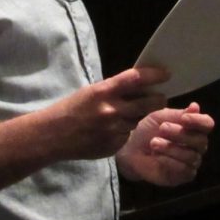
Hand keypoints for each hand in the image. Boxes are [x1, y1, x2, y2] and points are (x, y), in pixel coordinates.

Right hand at [47, 67, 168, 160]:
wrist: (52, 135)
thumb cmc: (71, 109)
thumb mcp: (91, 92)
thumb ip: (114, 90)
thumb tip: (140, 85)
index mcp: (104, 91)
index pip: (137, 78)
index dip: (155, 75)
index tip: (166, 74)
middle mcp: (112, 110)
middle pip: (149, 103)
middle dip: (158, 99)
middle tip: (160, 97)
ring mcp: (114, 130)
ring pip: (138, 120)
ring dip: (136, 116)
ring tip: (122, 114)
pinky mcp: (114, 145)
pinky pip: (126, 135)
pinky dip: (123, 131)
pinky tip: (109, 130)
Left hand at [116, 102, 214, 185]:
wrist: (132, 150)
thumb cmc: (147, 131)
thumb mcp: (160, 118)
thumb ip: (178, 114)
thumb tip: (196, 106)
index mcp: (194, 128)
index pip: (207, 124)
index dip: (198, 121)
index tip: (184, 118)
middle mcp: (197, 146)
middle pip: (200, 141)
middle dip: (180, 133)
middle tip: (162, 128)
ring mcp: (192, 161)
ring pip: (191, 156)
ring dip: (171, 148)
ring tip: (153, 142)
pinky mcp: (184, 175)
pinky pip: (184, 169)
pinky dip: (169, 161)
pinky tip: (157, 156)